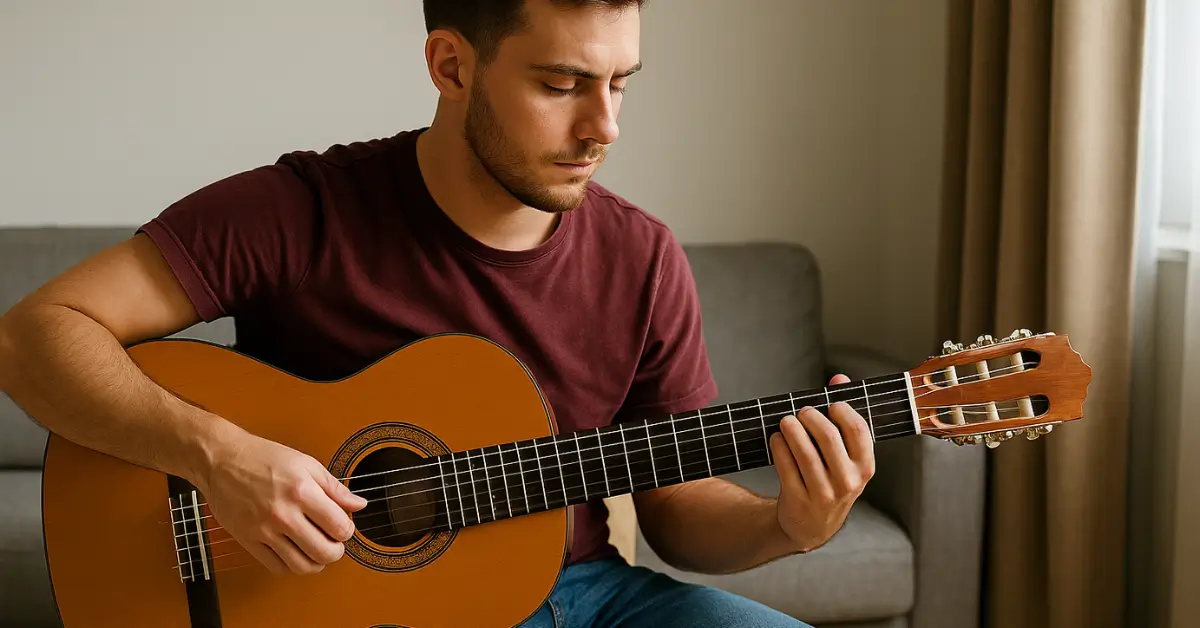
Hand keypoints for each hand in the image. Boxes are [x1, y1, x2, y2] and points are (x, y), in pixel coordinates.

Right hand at [196, 430, 367, 574]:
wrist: (222, 460)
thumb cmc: (264, 458)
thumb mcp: (306, 464)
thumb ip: (335, 488)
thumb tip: (359, 505)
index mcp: (302, 492)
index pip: (339, 527)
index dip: (347, 531)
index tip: (343, 526)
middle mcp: (284, 514)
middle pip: (324, 552)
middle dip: (336, 551)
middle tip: (334, 543)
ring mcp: (264, 530)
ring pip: (302, 566)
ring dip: (316, 563)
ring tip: (316, 550)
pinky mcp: (248, 540)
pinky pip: (276, 567)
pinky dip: (291, 565)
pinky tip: (294, 551)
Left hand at [769, 374, 874, 552]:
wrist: (812, 526)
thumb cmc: (831, 479)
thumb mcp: (845, 455)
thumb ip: (844, 415)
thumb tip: (839, 378)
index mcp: (865, 467)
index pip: (858, 430)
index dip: (842, 410)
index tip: (830, 403)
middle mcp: (848, 482)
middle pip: (828, 437)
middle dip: (810, 417)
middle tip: (801, 411)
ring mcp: (823, 494)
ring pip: (805, 453)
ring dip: (791, 430)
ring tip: (785, 421)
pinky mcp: (798, 500)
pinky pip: (786, 467)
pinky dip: (779, 447)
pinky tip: (776, 438)